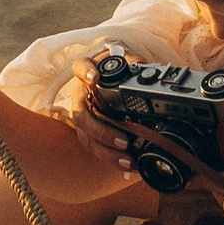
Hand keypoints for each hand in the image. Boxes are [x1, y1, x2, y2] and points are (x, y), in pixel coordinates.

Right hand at [59, 57, 134, 171]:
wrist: (104, 80)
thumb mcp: (125, 61)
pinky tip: (129, 164)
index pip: (81, 67)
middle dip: (101, 131)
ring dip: (107, 151)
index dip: (85, 73)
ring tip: (127, 158)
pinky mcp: (88, 134)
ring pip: (87, 138)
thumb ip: (134, 62)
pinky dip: (111, 158)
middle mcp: (80, 97)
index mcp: (87, 73)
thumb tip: (143, 67)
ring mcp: (82, 118)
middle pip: (81, 116)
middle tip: (123, 140)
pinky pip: (95, 148)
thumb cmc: (113, 71)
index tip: (94, 78)